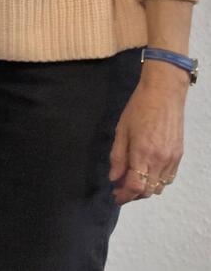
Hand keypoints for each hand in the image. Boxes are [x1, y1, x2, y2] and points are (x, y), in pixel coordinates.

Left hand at [109, 63, 187, 203]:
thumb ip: (117, 156)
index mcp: (143, 153)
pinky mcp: (179, 156)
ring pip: (160, 187)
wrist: (164, 95)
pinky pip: (169, 178)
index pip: (135, 186)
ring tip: (132, 180)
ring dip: (145, 189)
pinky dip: (157, 181)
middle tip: (120, 189)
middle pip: (148, 190)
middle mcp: (160, 160)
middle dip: (133, 194)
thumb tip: (114, 178)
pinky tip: (147, 173)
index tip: (115, 196)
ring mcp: (172, 159)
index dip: (124, 195)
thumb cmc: (138, 109)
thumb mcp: (121, 130)